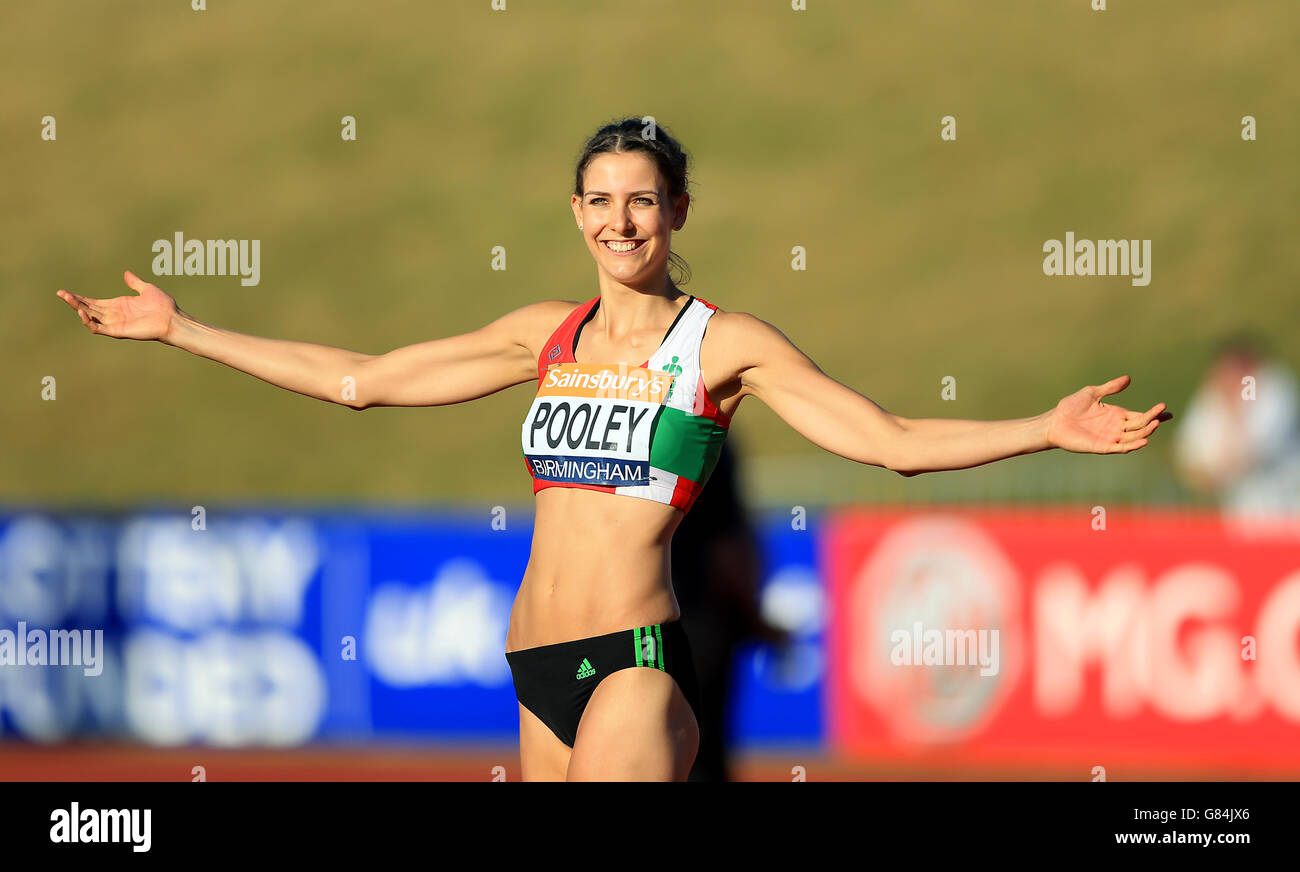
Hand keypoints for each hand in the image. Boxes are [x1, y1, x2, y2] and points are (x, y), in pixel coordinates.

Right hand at [56, 270, 179, 341]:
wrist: (172, 318)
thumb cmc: (163, 305)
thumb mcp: (147, 289)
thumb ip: (134, 283)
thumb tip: (126, 273)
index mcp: (118, 305)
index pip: (93, 302)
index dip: (79, 298)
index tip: (65, 292)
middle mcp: (114, 314)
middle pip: (88, 308)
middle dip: (74, 301)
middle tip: (60, 293)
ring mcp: (115, 323)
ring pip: (90, 317)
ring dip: (78, 309)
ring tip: (67, 299)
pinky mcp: (118, 331)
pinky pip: (99, 328)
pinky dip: (89, 322)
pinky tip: (82, 312)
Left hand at [1046, 375, 1171, 453]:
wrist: (1055, 422)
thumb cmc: (1071, 407)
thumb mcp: (1092, 393)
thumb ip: (1110, 388)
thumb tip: (1128, 378)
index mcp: (1117, 414)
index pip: (1140, 415)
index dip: (1154, 413)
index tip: (1167, 410)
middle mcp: (1117, 427)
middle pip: (1140, 426)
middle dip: (1153, 421)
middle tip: (1163, 415)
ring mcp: (1111, 438)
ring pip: (1134, 437)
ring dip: (1145, 432)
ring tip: (1155, 424)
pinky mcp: (1103, 447)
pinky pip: (1121, 448)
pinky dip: (1133, 445)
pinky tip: (1143, 441)